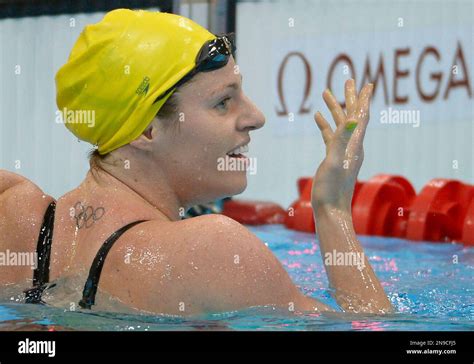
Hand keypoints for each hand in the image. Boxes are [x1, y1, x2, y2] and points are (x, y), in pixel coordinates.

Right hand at [311, 79, 373, 211]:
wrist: (330, 210)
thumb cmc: (331, 189)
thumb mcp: (334, 161)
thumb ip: (341, 139)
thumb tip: (352, 118)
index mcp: (354, 144)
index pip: (361, 116)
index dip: (363, 99)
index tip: (367, 83)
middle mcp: (351, 145)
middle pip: (352, 116)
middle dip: (349, 98)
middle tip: (347, 80)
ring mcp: (342, 152)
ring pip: (339, 124)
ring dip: (334, 109)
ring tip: (326, 93)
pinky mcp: (333, 158)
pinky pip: (330, 136)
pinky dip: (325, 124)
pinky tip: (317, 117)